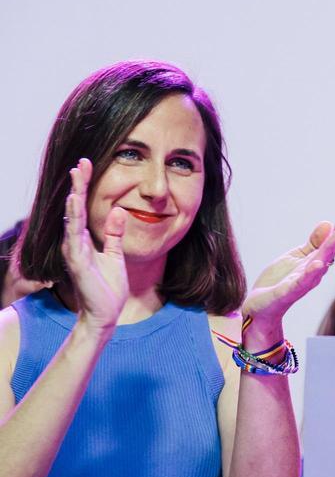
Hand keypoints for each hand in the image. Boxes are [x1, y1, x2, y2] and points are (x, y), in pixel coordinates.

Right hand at [60, 158, 127, 333]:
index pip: (83, 208)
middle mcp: (75, 243)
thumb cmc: (107, 287)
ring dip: (74, 199)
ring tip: (76, 177)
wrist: (105, 314)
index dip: (84, 187)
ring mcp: (75, 252)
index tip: (87, 165)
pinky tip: (75, 207)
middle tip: (81, 162)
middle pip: (75, 209)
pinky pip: (75, 239)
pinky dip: (74, 222)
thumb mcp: (115, 255)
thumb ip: (115, 234)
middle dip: (78, 185)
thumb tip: (120, 209)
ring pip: (72, 220)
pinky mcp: (77, 263)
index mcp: (84, 240)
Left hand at [241, 212, 334, 346]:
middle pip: (328, 252)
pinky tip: (318, 264)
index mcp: (314, 263)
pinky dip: (310, 274)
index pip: (330, 244)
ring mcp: (301, 283)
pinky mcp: (287, 292)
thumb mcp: (296, 256)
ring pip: (318, 265)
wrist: (259, 307)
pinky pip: (300, 283)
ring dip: (330, 251)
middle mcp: (312, 273)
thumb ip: (313, 243)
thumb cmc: (279, 281)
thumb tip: (327, 224)